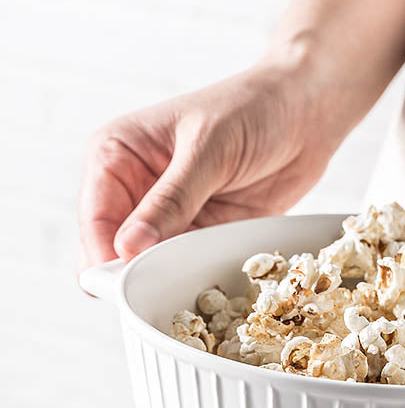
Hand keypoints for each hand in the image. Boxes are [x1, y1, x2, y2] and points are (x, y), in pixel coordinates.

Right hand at [78, 51, 347, 268]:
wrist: (305, 115)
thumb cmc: (253, 111)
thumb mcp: (208, 151)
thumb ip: (172, 201)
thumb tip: (129, 247)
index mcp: (118, 155)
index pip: (95, 216)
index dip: (104, 256)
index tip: (122, 286)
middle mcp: (136, 188)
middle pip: (115, 249)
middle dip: (131, 274)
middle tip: (152, 296)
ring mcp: (169, 215)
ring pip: (150, 263)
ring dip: (166, 278)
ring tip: (185, 289)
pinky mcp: (202, 232)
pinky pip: (187, 265)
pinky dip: (194, 276)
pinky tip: (208, 282)